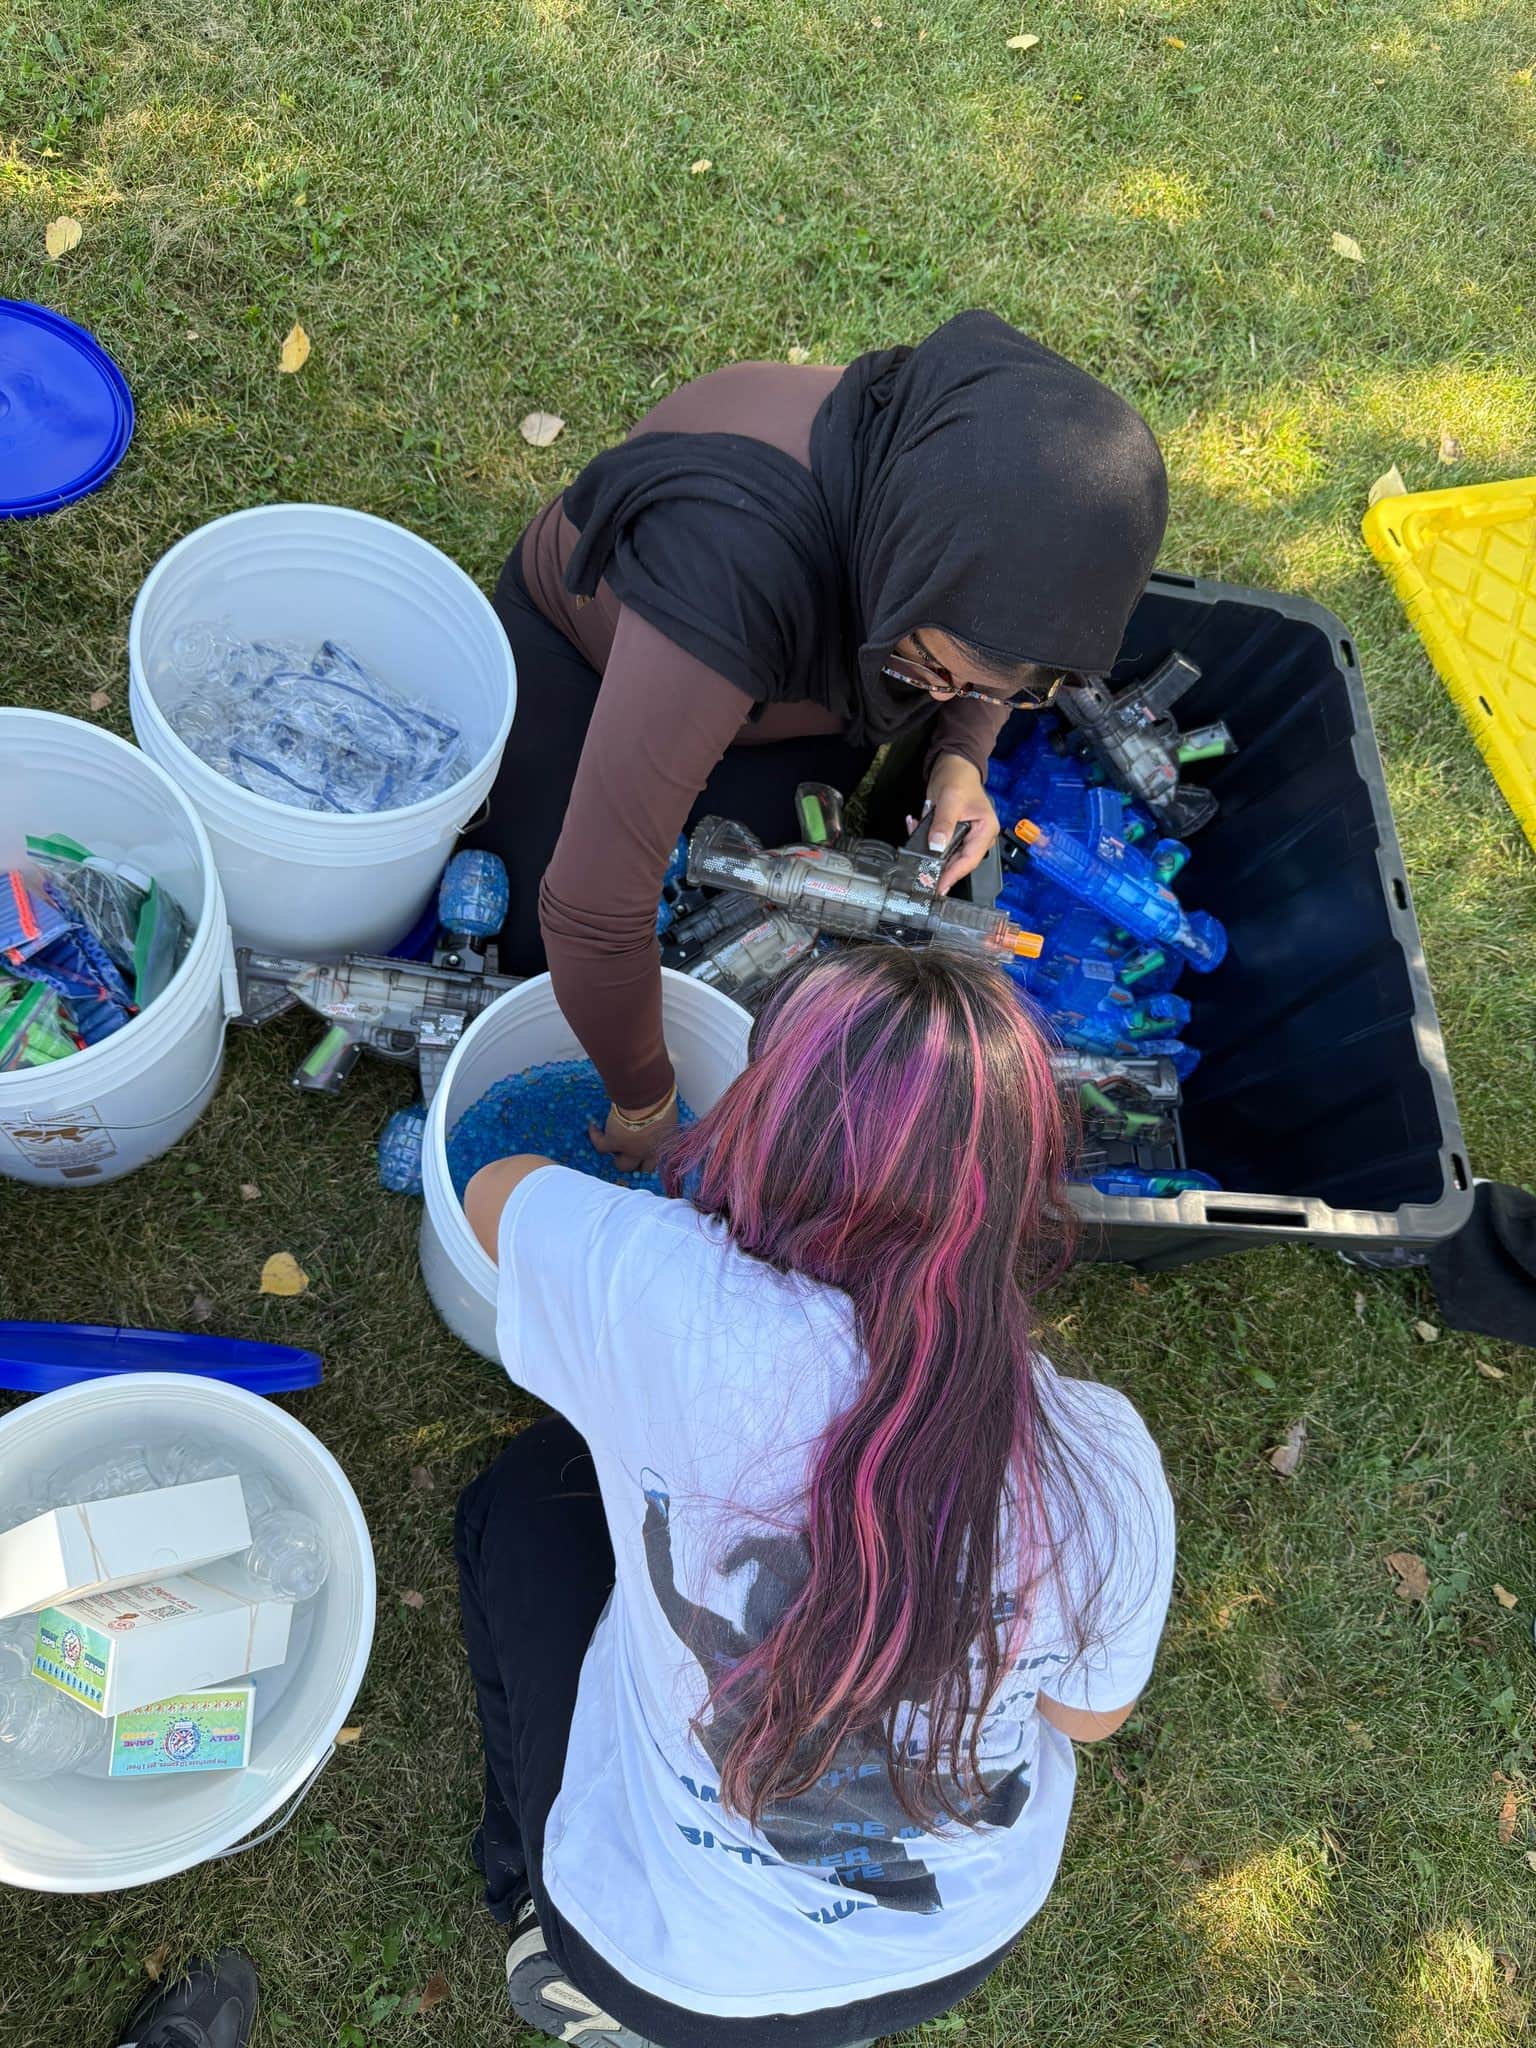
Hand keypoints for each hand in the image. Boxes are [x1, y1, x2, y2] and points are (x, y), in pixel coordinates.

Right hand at [588, 1092, 679, 1174]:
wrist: (647, 1099)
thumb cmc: (663, 1100)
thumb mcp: (669, 1112)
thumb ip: (664, 1118)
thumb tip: (658, 1112)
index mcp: (667, 1144)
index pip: (663, 1157)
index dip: (654, 1155)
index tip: (650, 1150)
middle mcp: (650, 1152)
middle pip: (644, 1168)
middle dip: (639, 1163)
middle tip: (632, 1153)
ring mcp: (632, 1150)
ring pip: (623, 1165)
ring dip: (619, 1159)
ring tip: (612, 1149)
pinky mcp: (614, 1143)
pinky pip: (601, 1146)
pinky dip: (596, 1137)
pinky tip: (593, 1127)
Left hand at [914, 754, 999, 894]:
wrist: (953, 763)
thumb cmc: (959, 778)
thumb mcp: (950, 800)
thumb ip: (943, 824)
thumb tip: (937, 846)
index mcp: (985, 830)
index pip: (969, 860)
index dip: (952, 875)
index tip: (937, 886)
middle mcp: (977, 837)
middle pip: (956, 861)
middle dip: (935, 862)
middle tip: (918, 871)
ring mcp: (964, 835)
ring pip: (944, 853)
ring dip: (926, 846)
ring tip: (914, 829)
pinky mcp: (952, 832)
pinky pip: (937, 842)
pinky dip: (924, 835)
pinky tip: (915, 822)